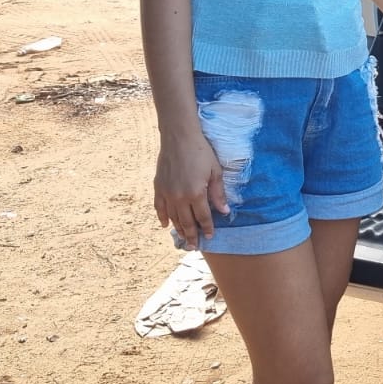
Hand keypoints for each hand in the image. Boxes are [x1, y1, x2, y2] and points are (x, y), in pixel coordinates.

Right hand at [153, 135, 228, 249]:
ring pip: (173, 218)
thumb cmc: (201, 152)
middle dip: (192, 235)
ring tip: (184, 238)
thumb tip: (224, 212)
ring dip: (179, 229)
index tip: (210, 237)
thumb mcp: (215, 171)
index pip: (203, 217)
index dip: (207, 228)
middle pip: (187, 222)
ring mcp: (167, 193)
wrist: (179, 137)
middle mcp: (180, 197)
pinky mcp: (158, 187)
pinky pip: (159, 208)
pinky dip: (162, 218)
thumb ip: (218, 193)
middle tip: (195, 246)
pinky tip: (166, 225)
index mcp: (196, 194)